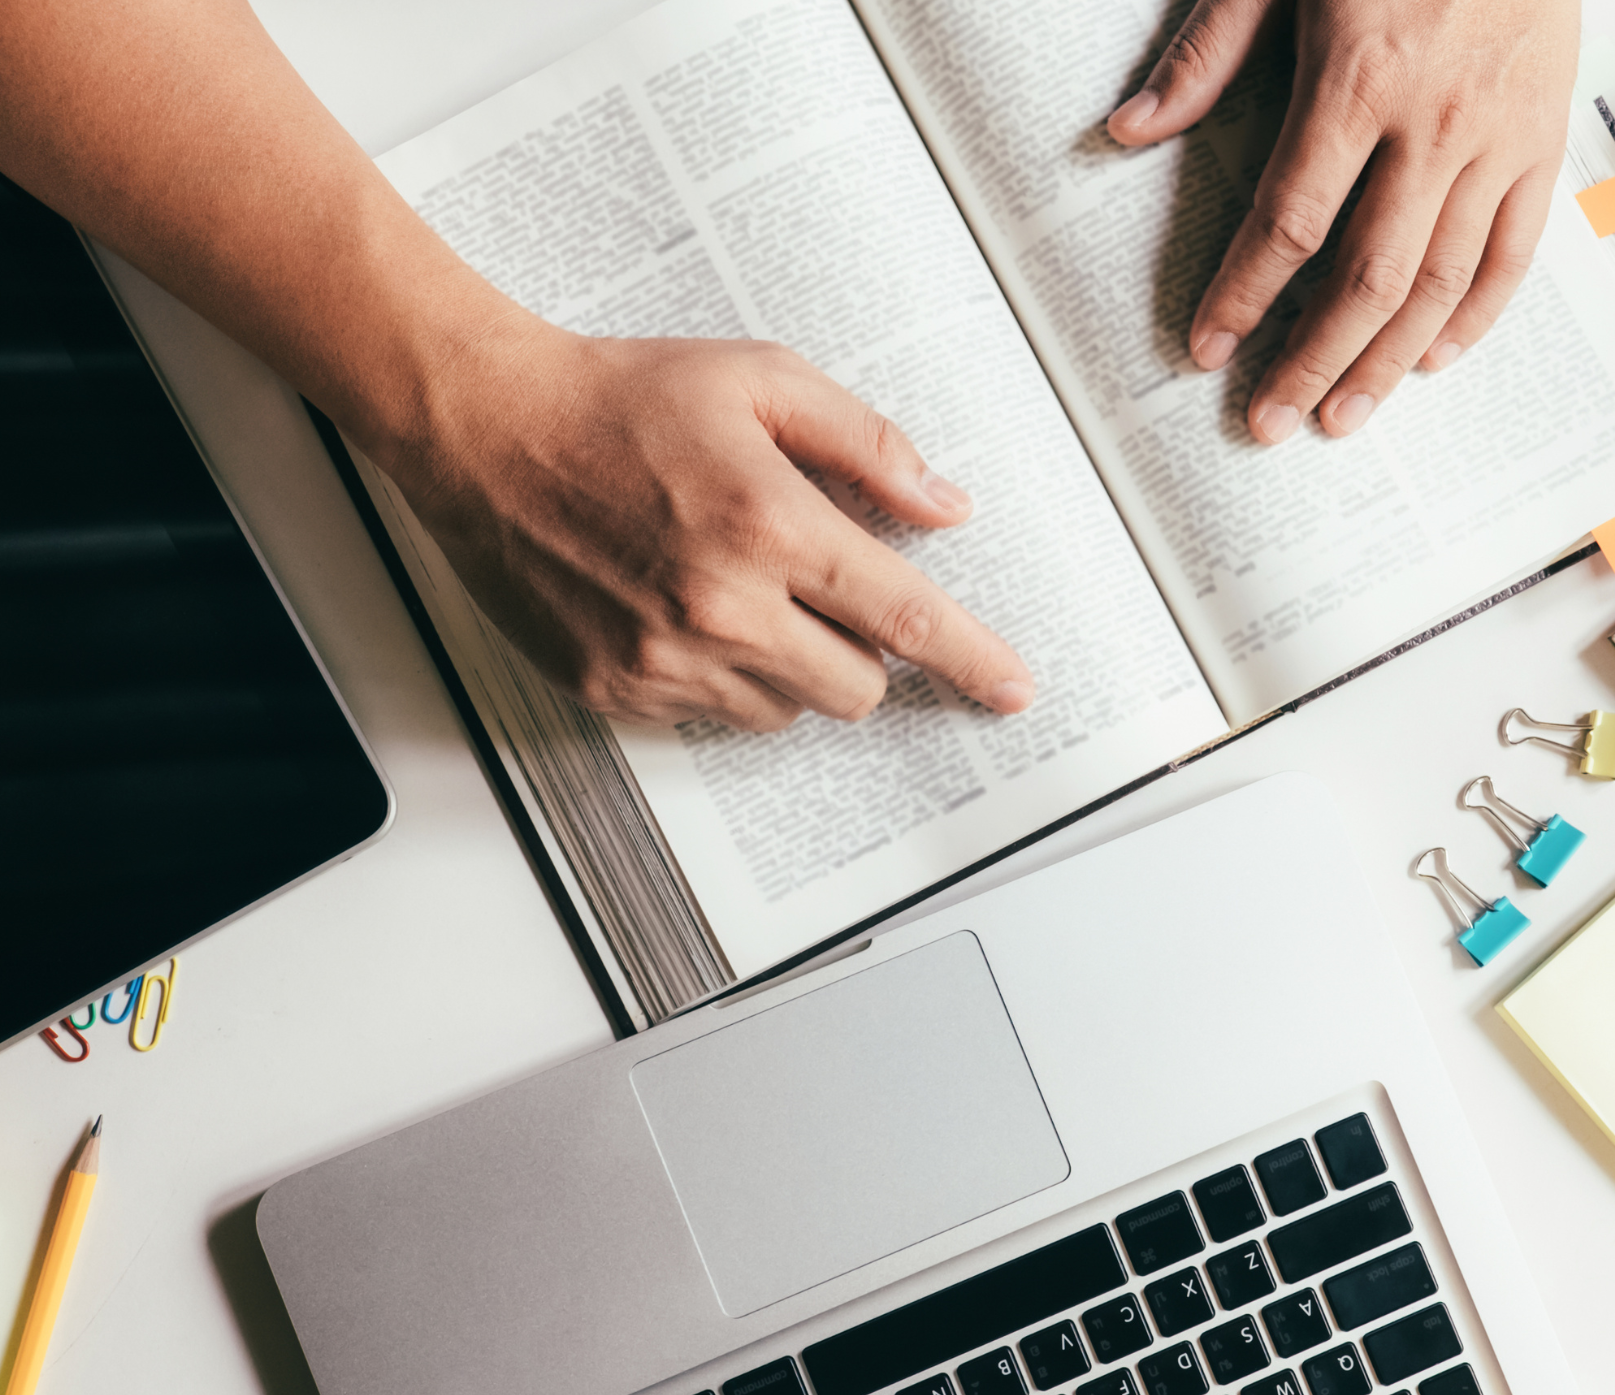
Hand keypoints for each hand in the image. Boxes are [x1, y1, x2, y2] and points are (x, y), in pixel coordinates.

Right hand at [375, 325, 1034, 730]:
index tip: (1013, 690)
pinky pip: (711, 717)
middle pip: (856, 688)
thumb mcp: (763, 381)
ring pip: (786, 711)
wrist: (483, 428)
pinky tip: (680, 606)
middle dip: (862, 649)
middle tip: (820, 588)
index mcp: (769, 525)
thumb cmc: (619, 397)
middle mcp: (720, 606)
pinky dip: (721, 677)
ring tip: (735, 586)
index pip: (905, 618)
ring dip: (790, 665)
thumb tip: (944, 507)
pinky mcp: (613, 689)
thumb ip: (868, 446)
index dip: (972, 659)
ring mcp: (662, 658)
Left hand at [1107, 0, 1578, 443]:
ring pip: (1441, 282)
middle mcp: (1434, 123)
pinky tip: (1434, 359)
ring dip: (1387, 363)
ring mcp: (1498, 137)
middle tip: (1270, 420)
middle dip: (1312, 361)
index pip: (1291, 222)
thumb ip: (1209, 51)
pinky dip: (1476, 315)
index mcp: (1359, 78)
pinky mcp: (1545, 136)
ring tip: (1342, 416)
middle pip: (1368, 278)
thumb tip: (1130, 129)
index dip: (1243, 295)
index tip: (1207, 348)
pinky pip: (1514, 250)